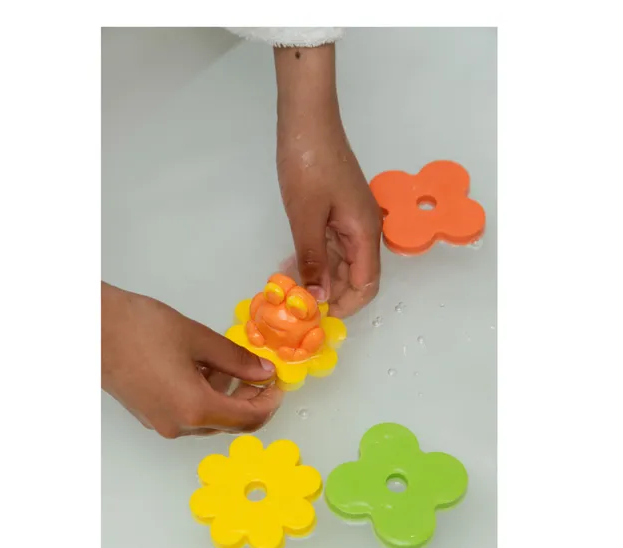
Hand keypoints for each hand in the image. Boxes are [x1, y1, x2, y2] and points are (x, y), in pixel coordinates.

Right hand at [101, 283, 282, 437]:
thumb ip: (236, 359)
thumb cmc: (144, 329)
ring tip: (228, 362)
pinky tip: (202, 367)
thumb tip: (264, 372)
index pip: (248, 419)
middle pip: (230, 422)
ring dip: (227, 395)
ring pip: (209, 418)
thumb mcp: (198, 339)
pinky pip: (188, 413)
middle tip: (260, 370)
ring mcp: (161, 423)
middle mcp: (179, 426)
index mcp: (195, 409)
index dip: (269, 403)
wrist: (90, 328)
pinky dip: (204, 395)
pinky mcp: (149, 415)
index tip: (278, 383)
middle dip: (250, 398)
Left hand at [274, 44, 381, 318]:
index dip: (345, 306)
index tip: (316, 316)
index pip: (367, 285)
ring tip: (291, 292)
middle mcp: (364, 231)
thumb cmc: (308, 165)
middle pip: (355, 277)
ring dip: (320, 279)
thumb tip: (318, 298)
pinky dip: (315, 261)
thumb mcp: (306, 217)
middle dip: (330, 295)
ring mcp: (350, 221)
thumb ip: (313, 259)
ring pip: (341, 264)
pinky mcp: (337, 214)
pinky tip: (293, 269)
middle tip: (297, 308)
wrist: (307, 120)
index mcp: (365, 233)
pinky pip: (331, 247)